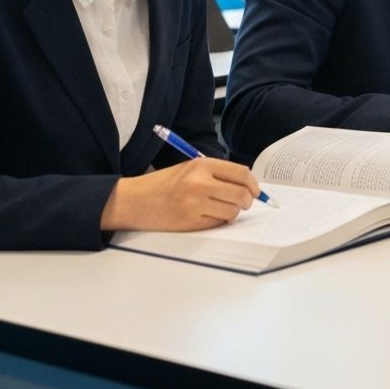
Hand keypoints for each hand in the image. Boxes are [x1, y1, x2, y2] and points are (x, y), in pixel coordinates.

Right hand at [100, 157, 260, 231]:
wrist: (134, 200)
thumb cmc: (163, 183)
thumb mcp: (190, 168)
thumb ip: (217, 172)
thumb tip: (246, 180)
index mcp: (202, 165)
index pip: (241, 174)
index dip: (253, 184)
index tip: (255, 190)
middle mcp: (200, 183)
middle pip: (241, 193)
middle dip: (248, 200)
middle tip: (245, 202)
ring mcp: (195, 204)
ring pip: (232, 211)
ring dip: (233, 212)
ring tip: (224, 209)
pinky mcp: (190, 222)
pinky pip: (218, 223)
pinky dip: (219, 221)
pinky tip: (210, 215)